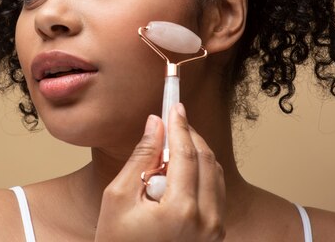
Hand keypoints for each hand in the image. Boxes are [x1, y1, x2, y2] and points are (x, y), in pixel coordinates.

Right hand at [94, 104, 225, 241]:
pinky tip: (180, 172)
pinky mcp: (215, 235)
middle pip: (207, 160)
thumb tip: (154, 124)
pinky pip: (216, 192)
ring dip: (197, 154)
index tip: (174, 106)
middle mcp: (206, 220)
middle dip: (190, 135)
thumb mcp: (118, 197)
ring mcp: (214, 230)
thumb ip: (141, 157)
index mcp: (180, 210)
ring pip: (215, 174)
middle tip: (172, 121)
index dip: (179, 125)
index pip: (187, 153)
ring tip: (170, 150)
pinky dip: (202, 174)